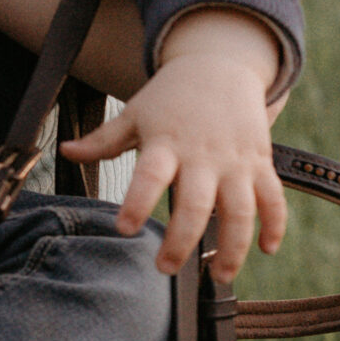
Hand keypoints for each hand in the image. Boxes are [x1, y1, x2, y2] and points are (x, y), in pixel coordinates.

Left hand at [58, 8, 287, 280]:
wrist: (219, 65)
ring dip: (233, 247)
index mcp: (166, 143)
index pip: (149, 175)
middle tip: (165, 268)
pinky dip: (275, 224)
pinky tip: (268, 250)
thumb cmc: (170, 97)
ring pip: (240, 209)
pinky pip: (273, 197)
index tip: (124, 229)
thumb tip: (64, 151)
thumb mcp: (135, 114)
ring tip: (219, 276)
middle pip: (195, 203)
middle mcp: (202, 155)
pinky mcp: (260, 162)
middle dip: (182, 240)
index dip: (137, 202)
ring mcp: (235, 161)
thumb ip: (103, 140)